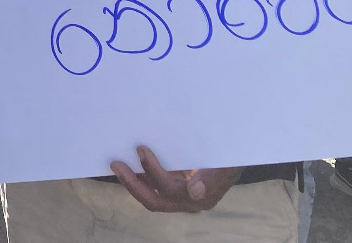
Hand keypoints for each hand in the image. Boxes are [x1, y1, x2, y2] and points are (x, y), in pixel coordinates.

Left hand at [110, 145, 241, 213]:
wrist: (235, 161)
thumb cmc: (229, 157)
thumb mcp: (225, 162)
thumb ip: (212, 178)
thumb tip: (195, 191)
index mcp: (203, 194)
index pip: (171, 189)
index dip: (154, 171)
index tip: (142, 150)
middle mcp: (191, 202)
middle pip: (156, 200)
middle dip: (133, 184)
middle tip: (116, 165)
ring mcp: (184, 200)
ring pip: (153, 198)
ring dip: (134, 183)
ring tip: (118, 165)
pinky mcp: (179, 193)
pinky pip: (156, 191)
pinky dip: (142, 179)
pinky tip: (131, 166)